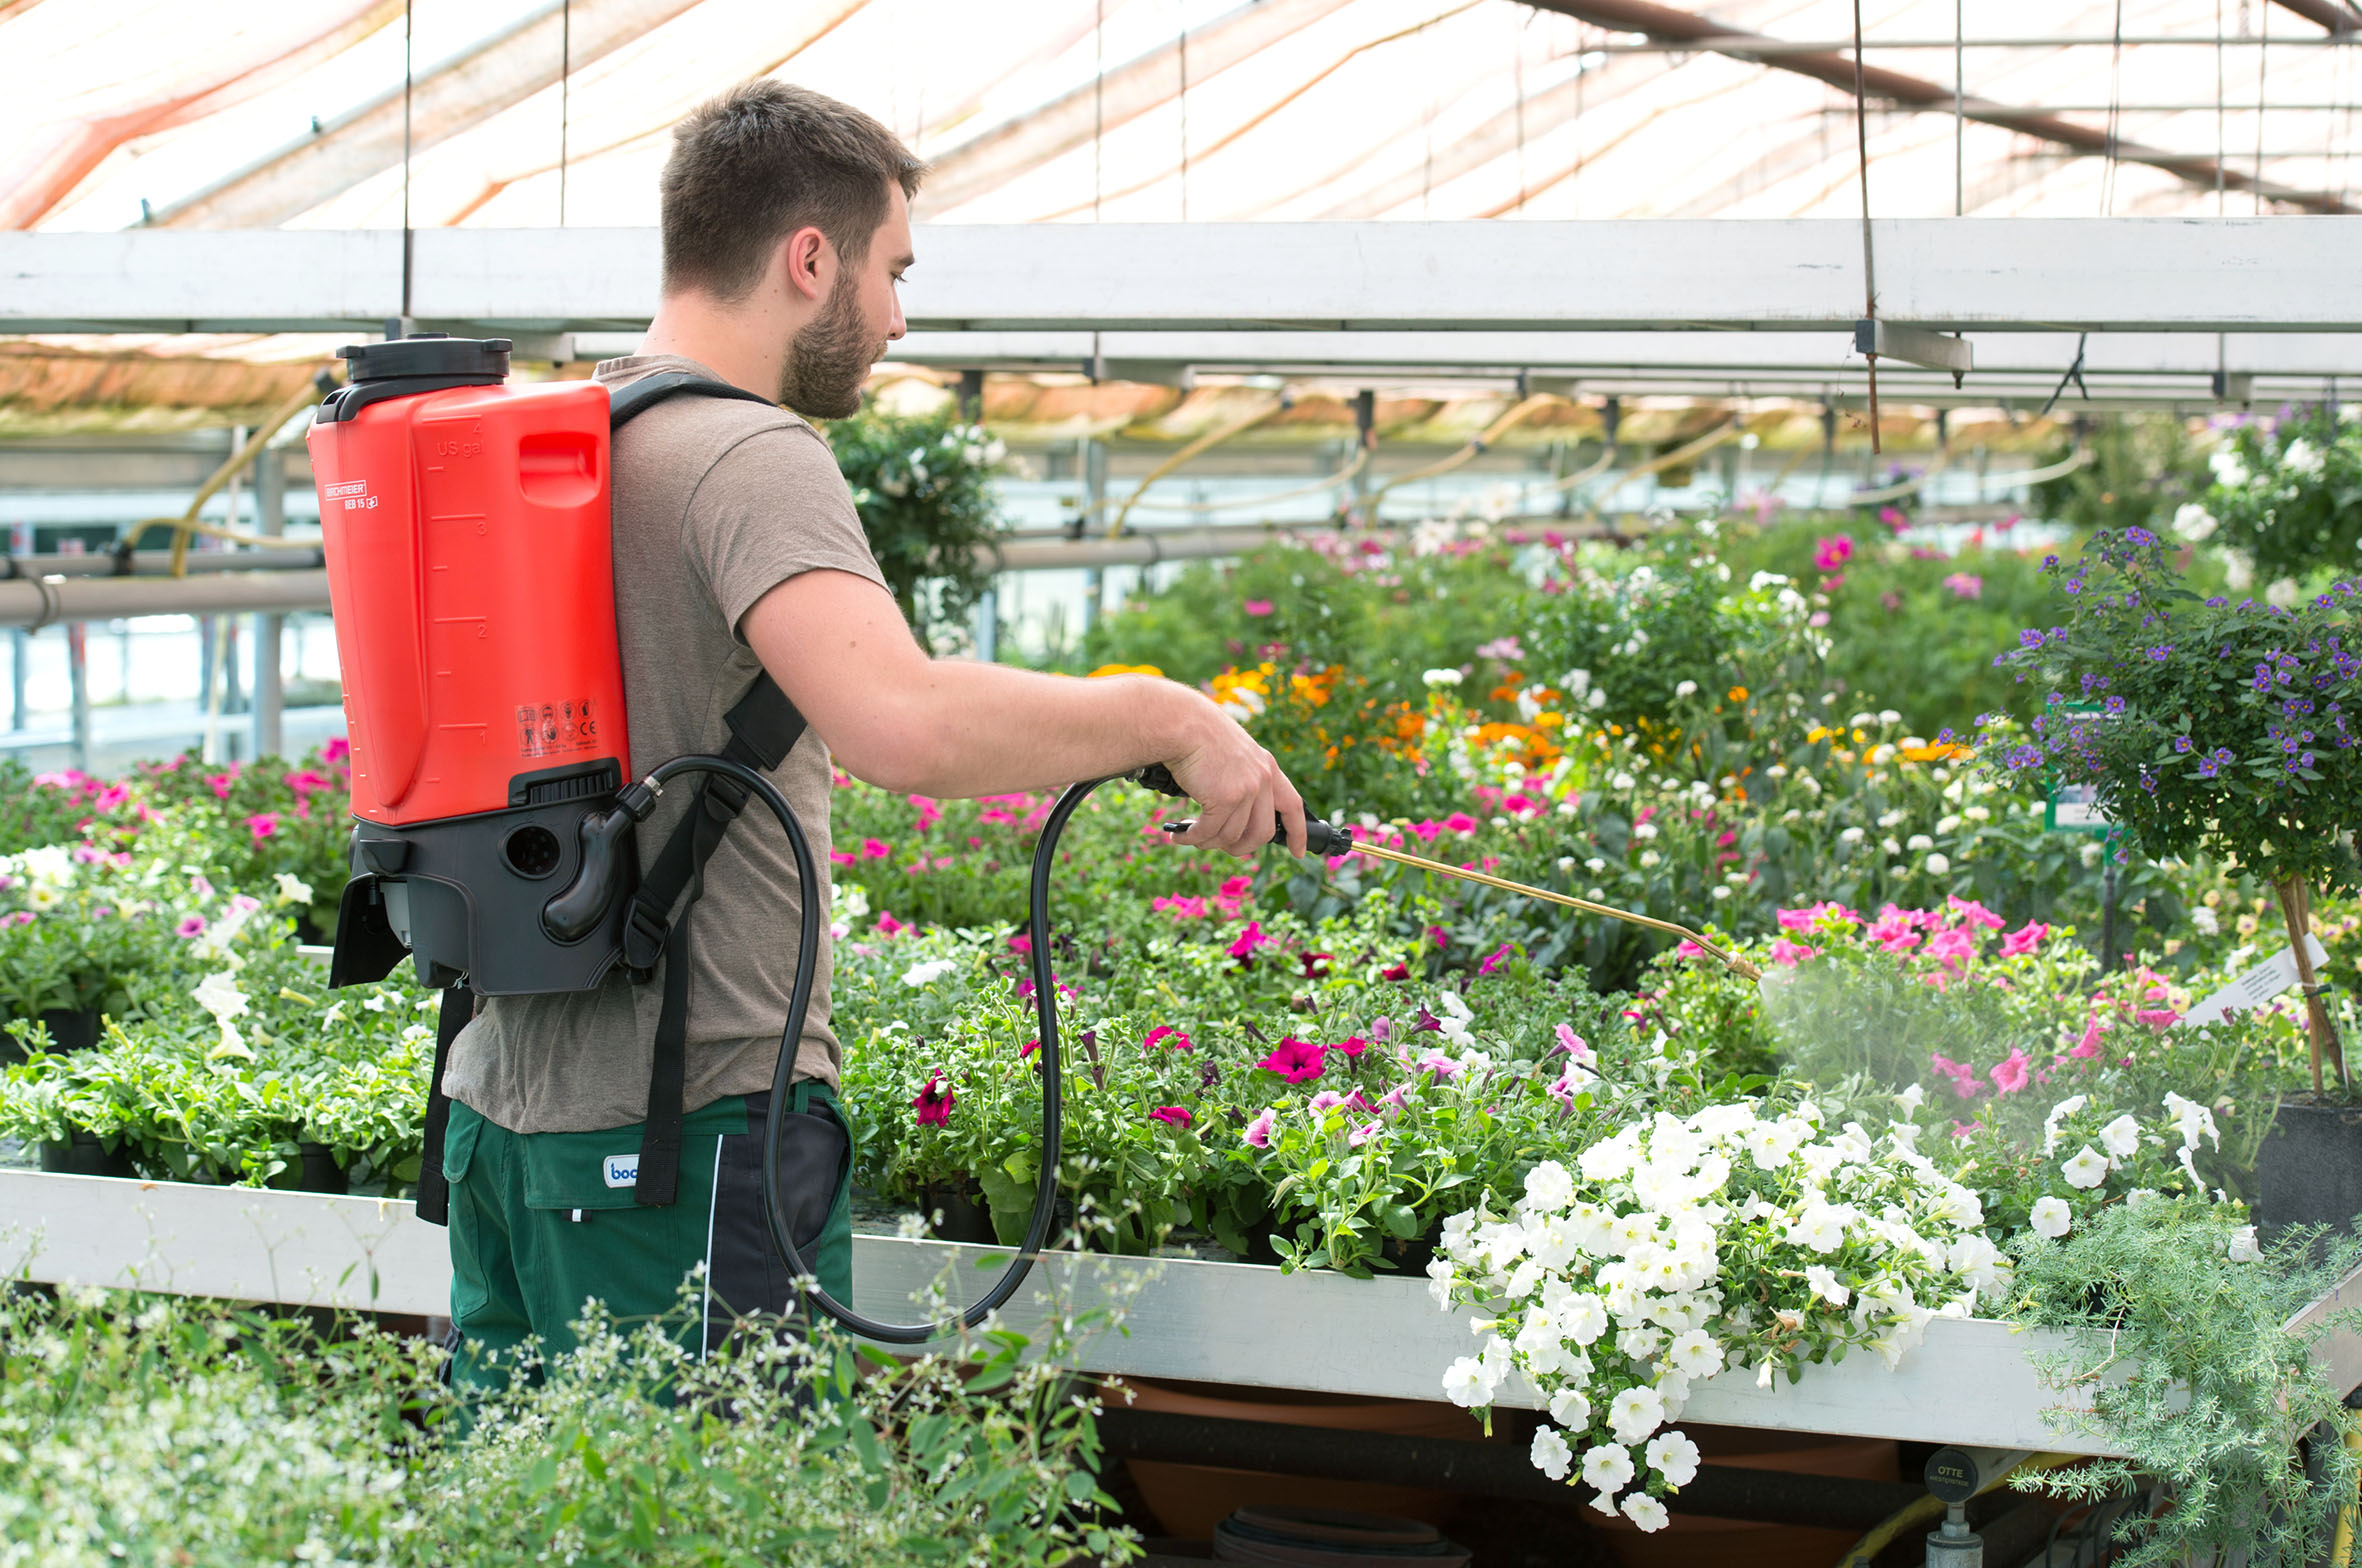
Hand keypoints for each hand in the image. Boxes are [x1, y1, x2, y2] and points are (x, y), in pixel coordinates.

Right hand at [1160, 708, 1306, 859]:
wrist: (1183, 724)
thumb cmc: (1199, 737)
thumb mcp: (1233, 756)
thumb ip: (1242, 781)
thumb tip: (1234, 819)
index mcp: (1268, 768)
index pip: (1292, 806)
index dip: (1298, 833)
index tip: (1298, 851)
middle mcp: (1263, 780)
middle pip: (1263, 833)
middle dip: (1241, 847)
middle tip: (1220, 846)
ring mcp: (1247, 790)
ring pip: (1232, 836)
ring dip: (1209, 842)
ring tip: (1190, 837)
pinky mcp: (1226, 799)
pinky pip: (1209, 832)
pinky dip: (1193, 838)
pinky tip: (1180, 835)